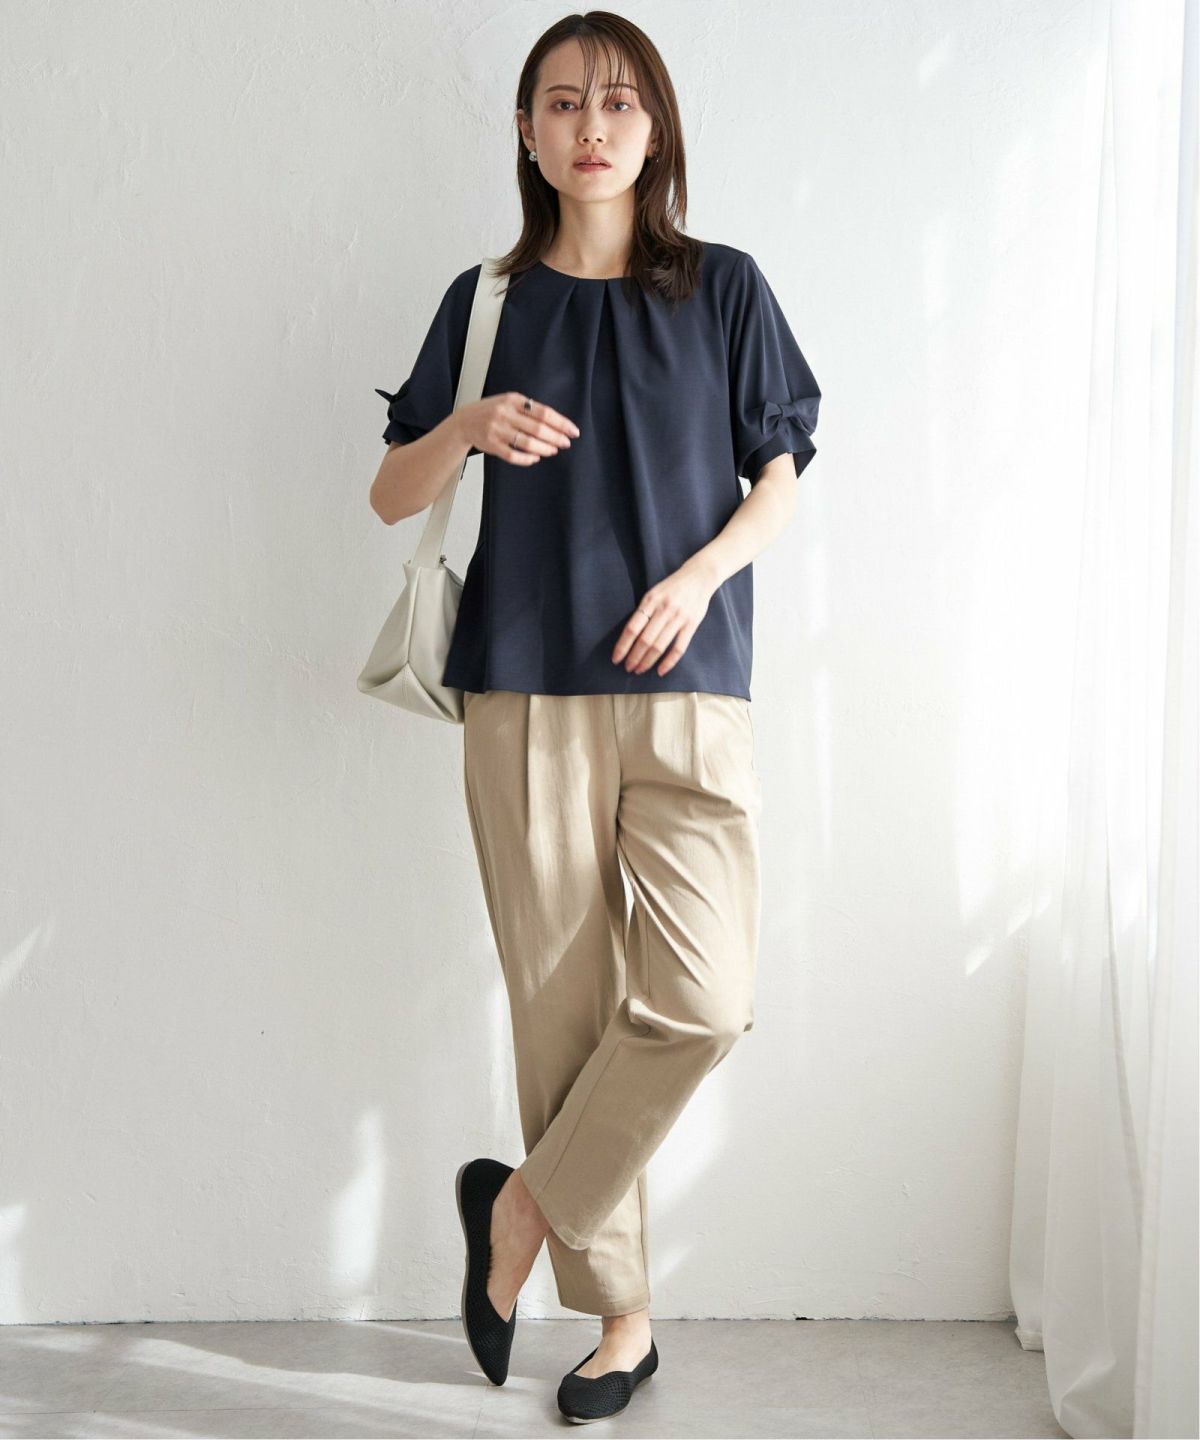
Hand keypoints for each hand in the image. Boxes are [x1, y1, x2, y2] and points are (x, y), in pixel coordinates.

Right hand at [456, 391, 578, 465]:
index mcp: (513, 400)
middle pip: (538, 428)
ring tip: (553, 450)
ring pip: (527, 442)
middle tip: (566, 443)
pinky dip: (527, 458)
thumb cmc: (490, 411)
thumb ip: (528, 408)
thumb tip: (555, 423)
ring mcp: (497, 429)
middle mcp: (505, 413)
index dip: (561, 423)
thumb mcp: (508, 401)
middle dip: (556, 437)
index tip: (572, 431)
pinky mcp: (491, 444)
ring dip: (544, 448)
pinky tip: (535, 458)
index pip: (543, 412)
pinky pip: (513, 455)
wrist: (464, 421)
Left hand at [612, 559, 718, 676]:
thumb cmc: (672, 587)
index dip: (623, 646)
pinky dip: (669, 661)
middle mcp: (664, 609)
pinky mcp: (692, 624)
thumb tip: (630, 636)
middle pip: (645, 640)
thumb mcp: (654, 593)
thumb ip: (644, 611)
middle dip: (634, 657)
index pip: (632, 628)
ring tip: (639, 670)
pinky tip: (660, 670)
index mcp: (650, 600)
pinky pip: (679, 647)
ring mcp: (679, 617)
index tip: (616, 658)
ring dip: (647, 661)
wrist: (699, 576)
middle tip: (628, 668)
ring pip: (659, 646)